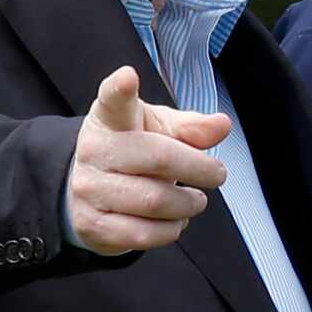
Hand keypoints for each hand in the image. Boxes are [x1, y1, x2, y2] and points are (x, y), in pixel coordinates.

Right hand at [66, 65, 230, 255]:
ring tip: (194, 200)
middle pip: (159, 158)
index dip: (120, 88)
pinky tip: (175, 220)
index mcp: (110, 118)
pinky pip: (144, 234)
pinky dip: (170, 230)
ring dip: (187, 205)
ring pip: (155, 202)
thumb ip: (191, 127)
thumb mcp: (160, 130)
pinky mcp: (91, 225)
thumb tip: (222, 125)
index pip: (112, 100)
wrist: (92, 191)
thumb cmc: (135, 152)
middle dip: (199, 169)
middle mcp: (93, 150)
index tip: (128, 77)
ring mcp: (89, 189)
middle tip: (217, 174)